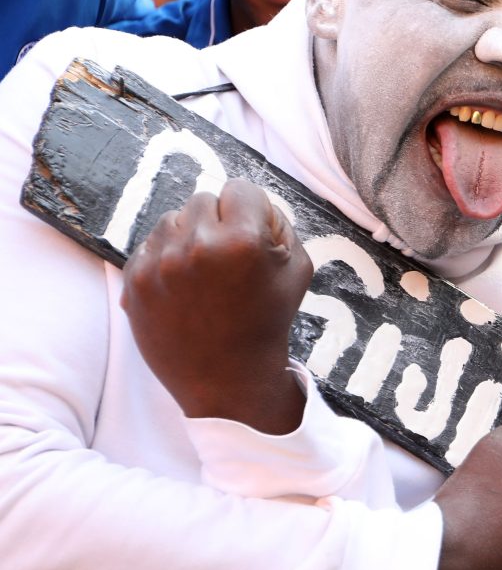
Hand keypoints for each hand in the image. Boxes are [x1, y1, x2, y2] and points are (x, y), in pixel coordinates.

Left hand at [121, 179, 312, 433]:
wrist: (228, 380)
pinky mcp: (134, 281)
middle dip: (219, 221)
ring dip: (189, 236)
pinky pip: (148, 245)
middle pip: (203, 199)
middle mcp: (198, 246)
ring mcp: (160, 264)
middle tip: (228, 256)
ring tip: (203, 273)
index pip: (240, 188)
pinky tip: (183, 286)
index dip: (251, 210)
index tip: (253, 234)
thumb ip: (280, 224)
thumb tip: (253, 203)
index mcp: (242, 241)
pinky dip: (165, 258)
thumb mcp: (298, 269)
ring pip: (172, 219)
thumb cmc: (268, 322)